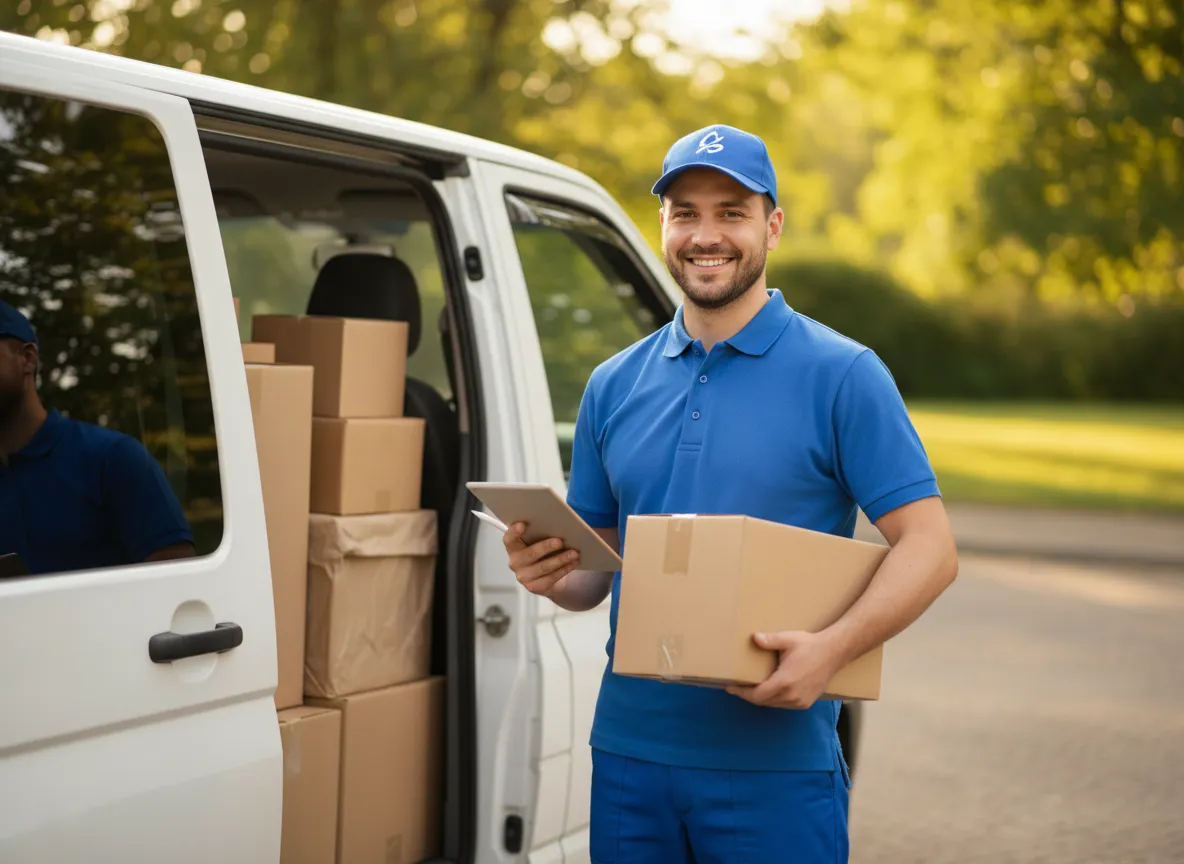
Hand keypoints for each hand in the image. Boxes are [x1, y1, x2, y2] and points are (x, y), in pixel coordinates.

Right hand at [503, 522, 579, 597]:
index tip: (522, 524)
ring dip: (560, 559)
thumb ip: (542, 532)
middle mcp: (515, 562)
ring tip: (574, 553)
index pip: (509, 539)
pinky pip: (551, 578)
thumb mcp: (539, 541)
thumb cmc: (544, 552)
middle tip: (560, 541)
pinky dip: (564, 569)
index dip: (513, 532)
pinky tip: (573, 563)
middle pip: (529, 554)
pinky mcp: (534, 587)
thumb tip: (559, 524)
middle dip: (545, 547)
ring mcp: (523, 577)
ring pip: (543, 567)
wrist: (548, 576)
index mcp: (513, 547)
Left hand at [726, 630, 843, 709]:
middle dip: (748, 695)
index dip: (741, 693)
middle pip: (762, 701)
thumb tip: (754, 638)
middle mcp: (792, 696)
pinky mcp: (806, 703)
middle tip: (736, 686)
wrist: (834, 653)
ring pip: (773, 704)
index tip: (729, 687)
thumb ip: (770, 640)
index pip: (756, 695)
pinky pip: (784, 705)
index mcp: (785, 682)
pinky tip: (768, 689)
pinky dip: (773, 699)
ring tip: (749, 688)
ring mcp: (800, 702)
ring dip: (761, 698)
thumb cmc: (810, 645)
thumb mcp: (788, 639)